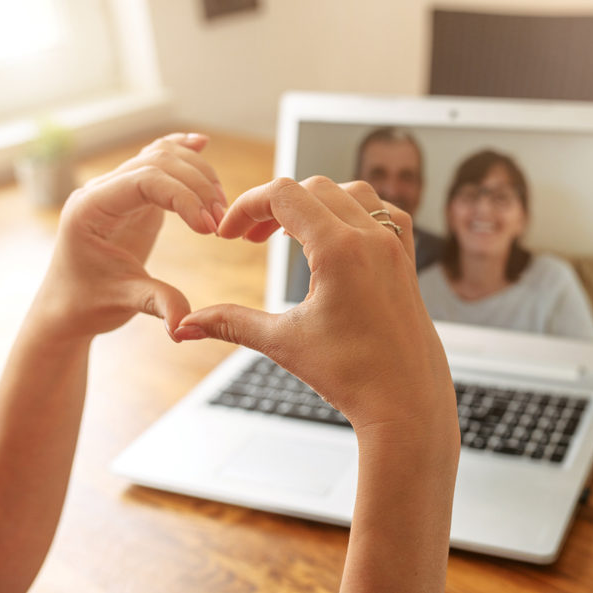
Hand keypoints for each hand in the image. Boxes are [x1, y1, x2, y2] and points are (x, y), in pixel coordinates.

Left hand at [34, 133, 226, 341]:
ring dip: (199, 177)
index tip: (209, 229)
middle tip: (221, 224)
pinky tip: (200, 143)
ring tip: (220, 210)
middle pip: (159, 162)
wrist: (68, 307)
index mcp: (91, 208)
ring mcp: (118, 189)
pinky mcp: (133, 196)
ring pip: (163, 157)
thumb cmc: (86, 303)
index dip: (185, 197)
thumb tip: (184, 325)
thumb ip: (158, 304)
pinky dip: (181, 153)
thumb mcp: (123, 303)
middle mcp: (102, 190)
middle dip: (198, 188)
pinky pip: (157, 162)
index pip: (145, 180)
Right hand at [176, 176, 456, 439]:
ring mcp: (396, 246)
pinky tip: (338, 238)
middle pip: (314, 188)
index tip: (229, 236)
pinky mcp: (408, 261)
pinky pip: (386, 212)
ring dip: (316, 202)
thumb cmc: (352, 376)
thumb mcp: (284, 343)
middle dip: (274, 206)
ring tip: (290, 233)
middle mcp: (372, 238)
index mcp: (340, 249)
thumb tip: (185, 326)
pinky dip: (356, 212)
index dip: (246, 206)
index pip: (283, 194)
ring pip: (352, 192)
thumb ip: (232, 323)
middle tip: (250, 239)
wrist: (407, 404)